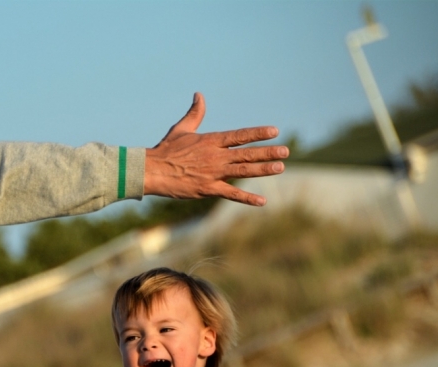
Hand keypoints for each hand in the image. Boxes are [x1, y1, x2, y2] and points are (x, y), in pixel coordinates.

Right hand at [144, 92, 288, 205]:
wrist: (152, 170)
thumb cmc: (165, 150)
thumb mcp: (181, 129)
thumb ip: (195, 113)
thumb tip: (199, 94)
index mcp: (210, 141)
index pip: (239, 136)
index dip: (257, 133)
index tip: (274, 131)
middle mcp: (215, 156)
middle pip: (246, 153)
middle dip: (267, 152)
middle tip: (286, 151)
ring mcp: (213, 173)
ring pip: (243, 171)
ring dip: (263, 169)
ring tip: (280, 167)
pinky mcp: (207, 189)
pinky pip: (231, 193)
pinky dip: (247, 198)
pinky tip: (262, 201)